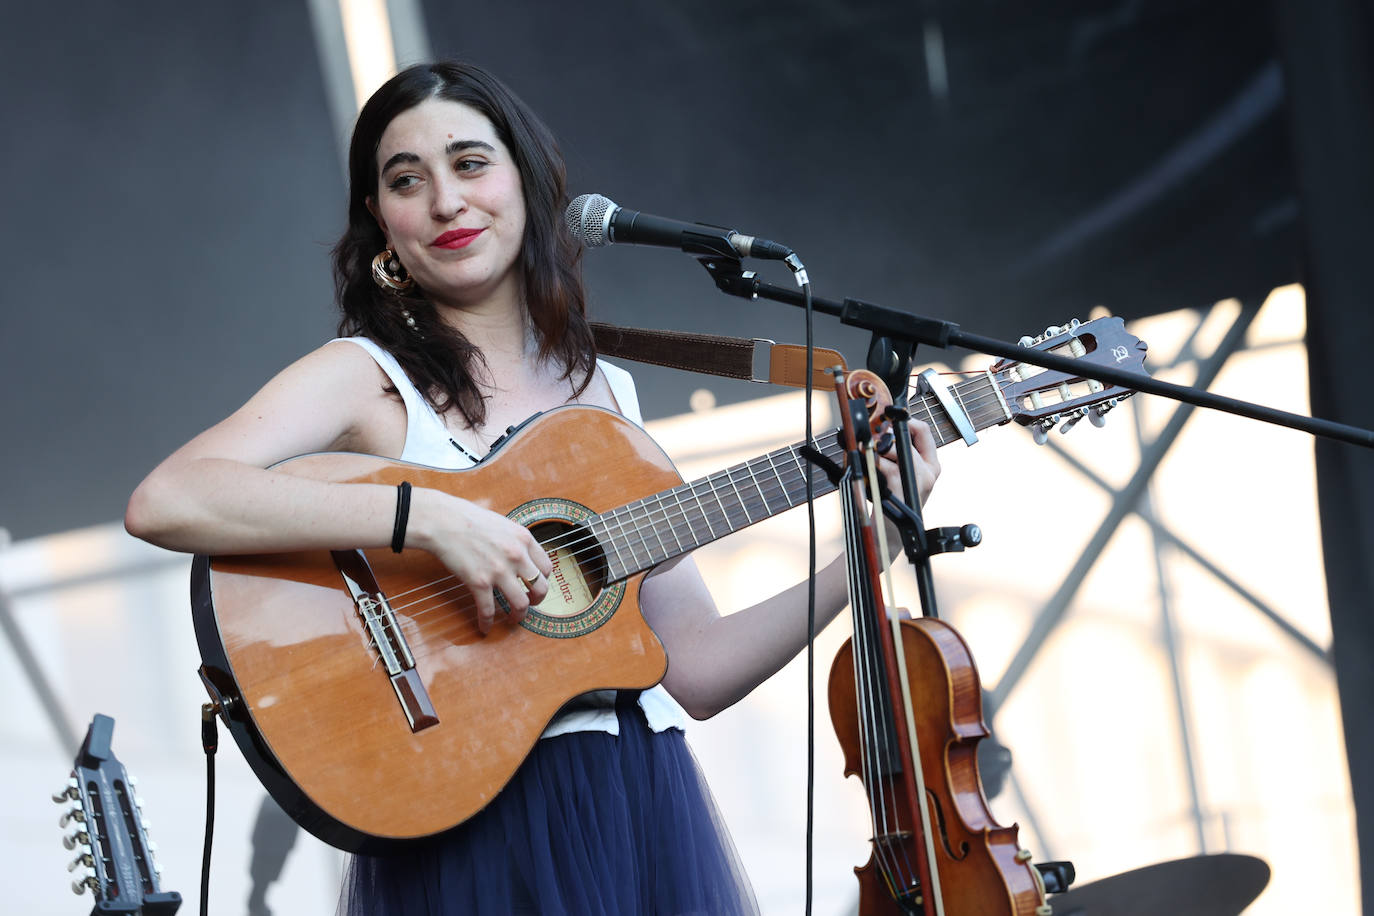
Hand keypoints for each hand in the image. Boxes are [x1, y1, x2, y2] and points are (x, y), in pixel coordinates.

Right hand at [409, 490, 552, 634]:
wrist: (443, 521)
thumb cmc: (469, 519)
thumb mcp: (503, 524)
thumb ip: (516, 541)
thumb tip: (523, 557)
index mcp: (524, 539)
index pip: (547, 568)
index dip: (543, 580)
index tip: (536, 585)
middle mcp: (517, 556)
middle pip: (541, 588)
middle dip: (537, 601)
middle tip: (530, 603)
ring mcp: (499, 570)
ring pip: (521, 604)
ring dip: (518, 616)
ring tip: (512, 618)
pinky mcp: (479, 582)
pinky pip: (488, 610)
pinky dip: (486, 622)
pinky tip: (484, 627)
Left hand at [874, 418, 940, 505]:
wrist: (891, 533)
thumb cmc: (892, 503)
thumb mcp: (901, 475)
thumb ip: (898, 454)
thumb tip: (882, 430)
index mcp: (932, 466)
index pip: (923, 431)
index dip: (905, 421)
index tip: (888, 419)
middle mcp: (929, 471)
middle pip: (906, 436)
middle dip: (886, 436)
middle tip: (874, 440)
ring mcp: (918, 478)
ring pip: (892, 447)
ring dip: (876, 451)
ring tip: (868, 458)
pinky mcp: (900, 483)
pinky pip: (881, 462)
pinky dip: (870, 463)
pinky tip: (867, 471)